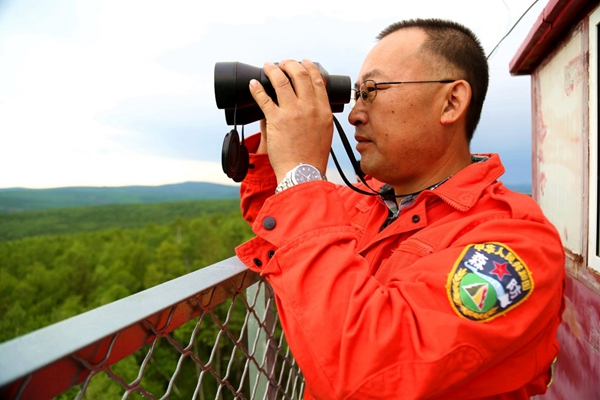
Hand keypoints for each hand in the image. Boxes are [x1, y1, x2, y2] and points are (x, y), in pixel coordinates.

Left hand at [249, 59, 332, 181]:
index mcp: (323, 110)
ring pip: (281, 80)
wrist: (303, 172)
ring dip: (272, 70)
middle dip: (289, 64)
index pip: (317, 80)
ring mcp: (292, 112)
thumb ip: (320, 114)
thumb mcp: (325, 131)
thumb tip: (312, 101)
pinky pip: (264, 98)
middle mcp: (309, 107)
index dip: (308, 67)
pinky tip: (253, 84)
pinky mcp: (276, 120)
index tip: (302, 62)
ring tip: (267, 67)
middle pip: (299, 74)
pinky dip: (257, 88)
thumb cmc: (313, 156)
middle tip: (283, 63)